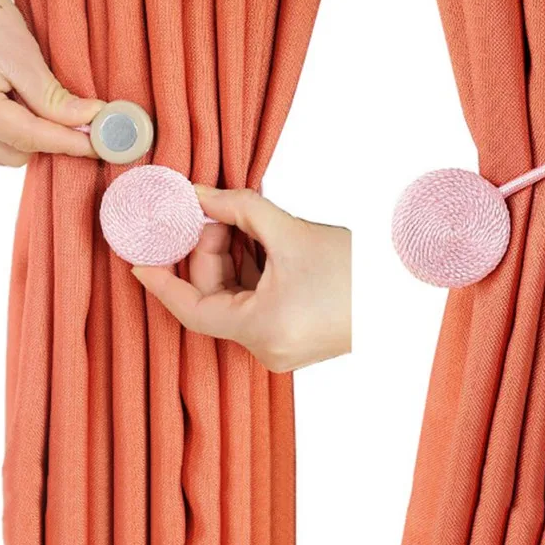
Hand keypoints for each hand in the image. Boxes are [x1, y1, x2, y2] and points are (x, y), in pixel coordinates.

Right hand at [0, 0, 102, 165]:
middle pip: (15, 153)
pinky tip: (29, 115)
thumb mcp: (20, 53)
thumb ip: (51, 96)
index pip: (29, 138)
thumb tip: (89, 121)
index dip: (70, 143)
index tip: (103, 142)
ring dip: (32, 141)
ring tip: (51, 112)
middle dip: (51, 142)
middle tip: (82, 123)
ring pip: (2, 153)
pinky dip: (13, 137)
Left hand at [132, 187, 351, 372]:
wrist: (405, 289)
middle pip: (215, 299)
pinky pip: (257, 306)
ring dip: (234, 261)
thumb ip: (239, 208)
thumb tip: (200, 196)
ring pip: (236, 301)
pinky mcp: (295, 341)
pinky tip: (261, 244)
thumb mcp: (292, 232)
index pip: (191, 308)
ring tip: (243, 222)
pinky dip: (252, 275)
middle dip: (211, 252)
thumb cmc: (358, 267)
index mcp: (262, 329)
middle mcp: (268, 349)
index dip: (162, 282)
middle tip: (214, 213)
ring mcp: (282, 349)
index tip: (138, 262)